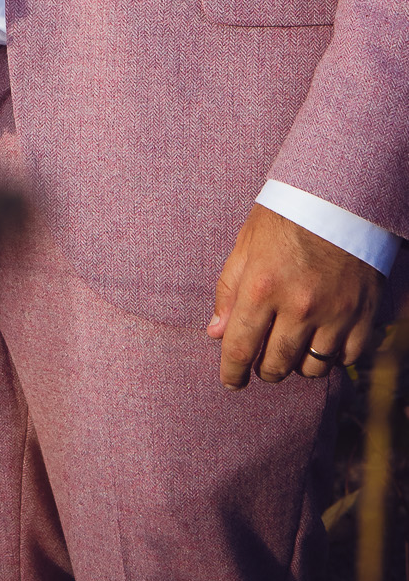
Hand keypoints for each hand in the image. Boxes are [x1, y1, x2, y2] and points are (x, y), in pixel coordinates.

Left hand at [209, 203, 383, 386]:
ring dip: (298, 365)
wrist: (340, 199)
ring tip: (292, 351)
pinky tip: (322, 342)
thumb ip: (229, 290)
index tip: (230, 381)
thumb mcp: (246, 245)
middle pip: (276, 364)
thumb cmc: (285, 218)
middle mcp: (299, 306)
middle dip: (264, 369)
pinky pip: (345, 358)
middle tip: (261, 363)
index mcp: (262, 286)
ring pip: (312, 368)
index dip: (231, 371)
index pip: (240, 346)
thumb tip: (216, 332)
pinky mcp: (363, 316)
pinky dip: (332, 357)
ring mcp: (335, 314)